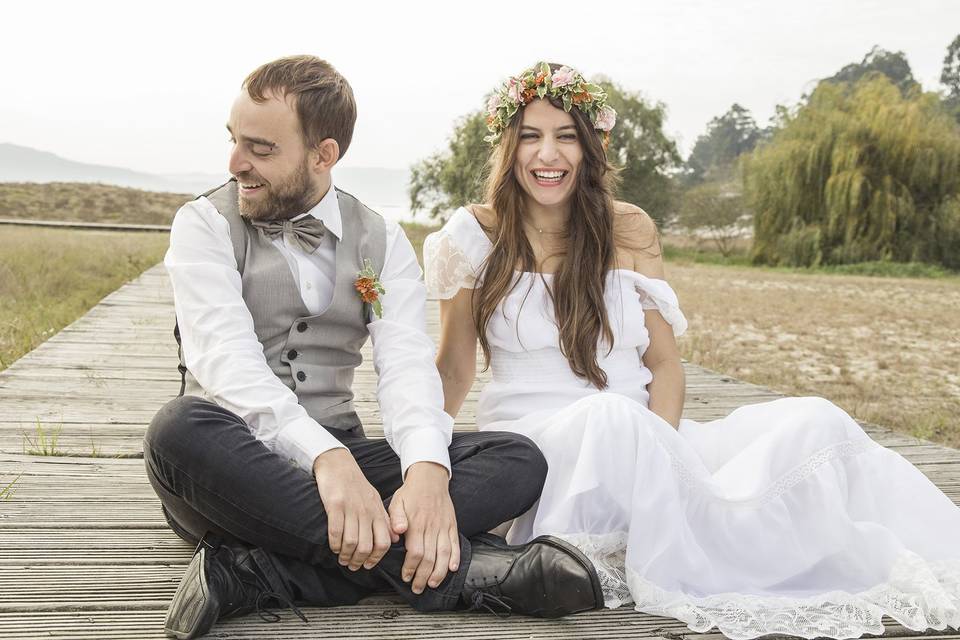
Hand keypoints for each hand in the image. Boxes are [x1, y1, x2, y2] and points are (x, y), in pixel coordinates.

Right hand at [313, 448, 397, 570]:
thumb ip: (384, 520)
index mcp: (377, 512)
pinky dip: (334, 544)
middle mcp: (366, 511)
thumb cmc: (356, 485)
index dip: (376, 558)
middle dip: (359, 561)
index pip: (384, 542)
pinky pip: (336, 532)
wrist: (338, 464)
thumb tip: (394, 540)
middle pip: (366, 546)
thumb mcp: (375, 501)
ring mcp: (351, 508)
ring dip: (346, 555)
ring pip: (351, 542)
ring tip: (342, 558)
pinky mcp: (335, 505)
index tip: (368, 565)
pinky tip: (333, 546)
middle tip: (352, 566)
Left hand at [389, 462, 458, 594]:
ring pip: (444, 554)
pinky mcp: (452, 525)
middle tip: (417, 587)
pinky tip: (452, 568)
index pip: (416, 552)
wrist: (430, 478)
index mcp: (417, 524)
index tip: (406, 577)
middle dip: (423, 576)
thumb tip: (397, 532)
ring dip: (439, 572)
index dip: (411, 568)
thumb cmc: (411, 493)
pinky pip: (455, 544)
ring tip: (433, 583)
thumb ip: (395, 519)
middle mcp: (432, 527)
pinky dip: (455, 557)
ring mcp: (443, 527)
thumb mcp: (396, 502)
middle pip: (430, 558)